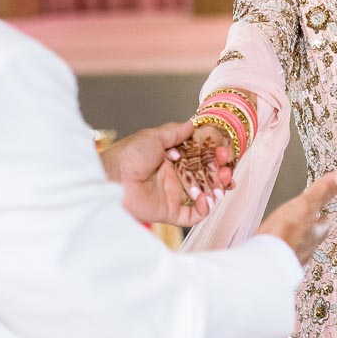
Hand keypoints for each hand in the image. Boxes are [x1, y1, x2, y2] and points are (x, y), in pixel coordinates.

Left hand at [101, 121, 227, 226]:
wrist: (111, 178)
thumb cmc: (127, 156)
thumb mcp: (153, 137)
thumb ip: (174, 132)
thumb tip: (193, 122)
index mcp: (171, 158)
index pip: (200, 158)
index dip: (214, 157)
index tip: (223, 154)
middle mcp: (174, 176)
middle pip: (205, 177)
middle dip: (219, 174)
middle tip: (226, 171)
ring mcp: (172, 195)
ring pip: (202, 195)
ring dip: (215, 191)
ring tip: (221, 186)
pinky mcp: (169, 212)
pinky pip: (192, 215)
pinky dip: (203, 209)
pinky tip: (208, 200)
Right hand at [256, 169, 336, 265]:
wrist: (263, 264)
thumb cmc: (284, 234)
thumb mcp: (304, 206)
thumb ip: (322, 192)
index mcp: (314, 233)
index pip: (324, 224)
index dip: (324, 218)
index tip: (326, 214)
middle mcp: (306, 249)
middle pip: (313, 239)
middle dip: (311, 232)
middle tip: (310, 225)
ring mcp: (290, 260)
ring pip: (298, 250)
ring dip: (296, 244)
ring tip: (291, 239)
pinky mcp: (273, 267)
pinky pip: (280, 259)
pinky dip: (278, 254)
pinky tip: (272, 252)